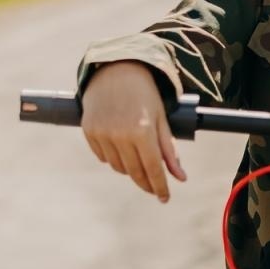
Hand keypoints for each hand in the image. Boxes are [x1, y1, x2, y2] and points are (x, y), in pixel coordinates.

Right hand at [80, 61, 186, 201]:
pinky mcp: (89, 132)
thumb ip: (169, 150)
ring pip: (119, 167)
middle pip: (135, 172)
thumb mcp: (161, 119)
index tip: (165, 198)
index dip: (160, 186)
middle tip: (154, 188)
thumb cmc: (144, 95)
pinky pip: (104, 157)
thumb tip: (180, 178)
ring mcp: (102, 134)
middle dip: (146, 183)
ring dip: (130, 169)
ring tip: (138, 158)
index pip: (153, 169)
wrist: (115, 70)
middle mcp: (120, 134)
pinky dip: (114, 158)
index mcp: (142, 131)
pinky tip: (121, 147)